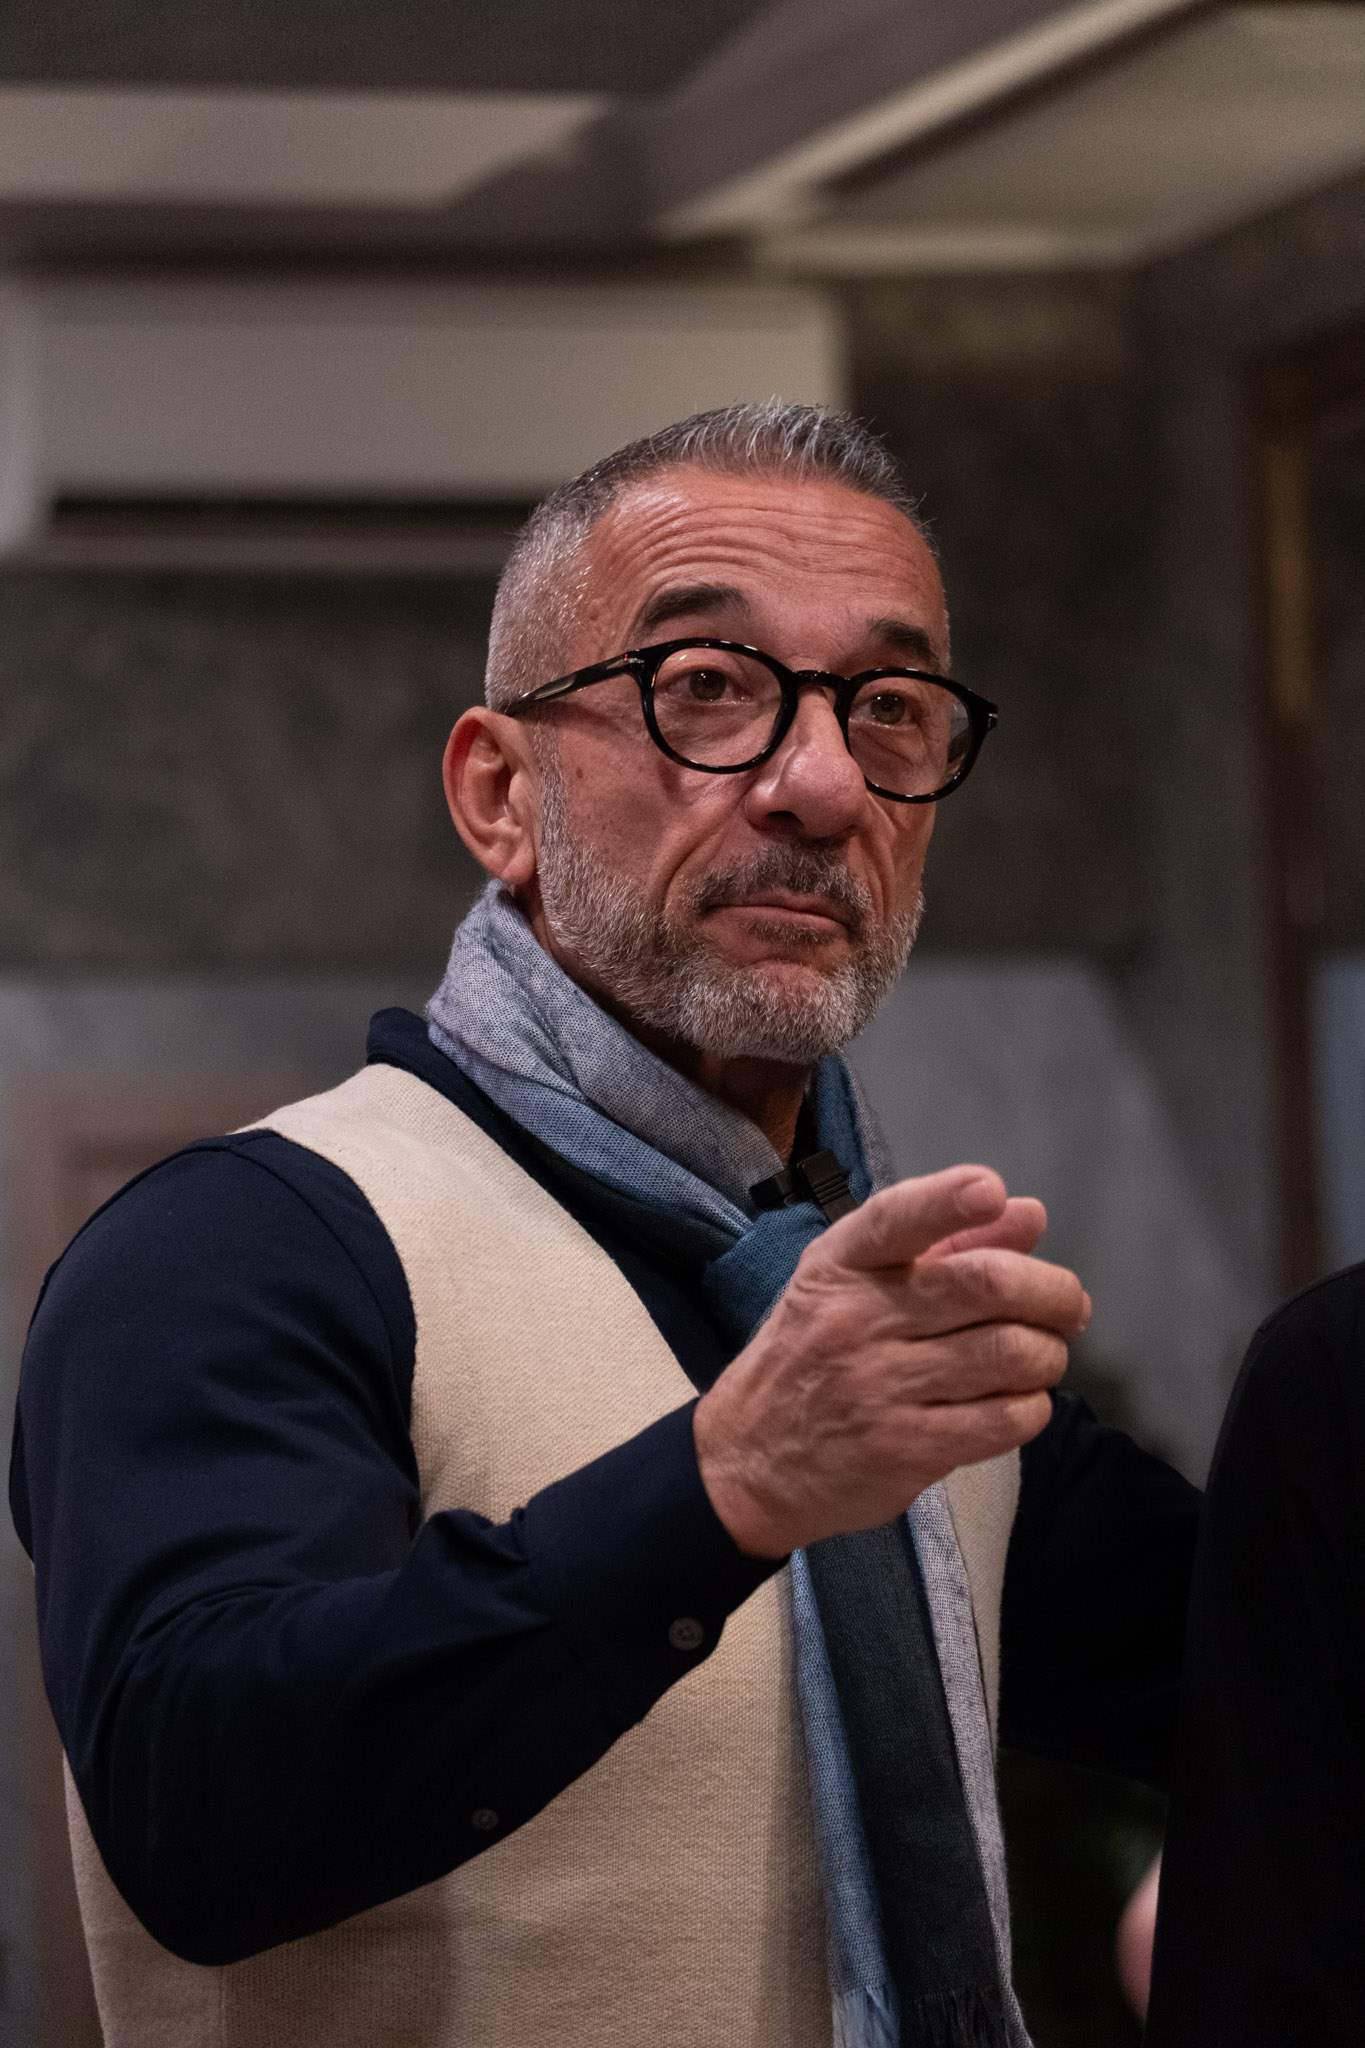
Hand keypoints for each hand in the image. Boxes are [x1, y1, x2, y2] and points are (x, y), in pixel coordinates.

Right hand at [692, 1165, 1089, 1556]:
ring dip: (1048, 1354)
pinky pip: (1004, 1420)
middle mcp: (856, 1320)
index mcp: (840, 1266)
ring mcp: (878, 1388)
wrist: (747, 1461)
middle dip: (1052, 1292)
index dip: (948, 1199)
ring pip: (1009, 1354)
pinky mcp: (903, 1451)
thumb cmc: (809, 1357)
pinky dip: (1032, 1406)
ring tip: (1041, 1357)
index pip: (896, 1218)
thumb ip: (942, 1245)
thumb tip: (1026, 1215)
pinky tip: (1019, 1401)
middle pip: (985, 1285)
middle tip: (1069, 1307)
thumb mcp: (850, 1286)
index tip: (991, 1190)